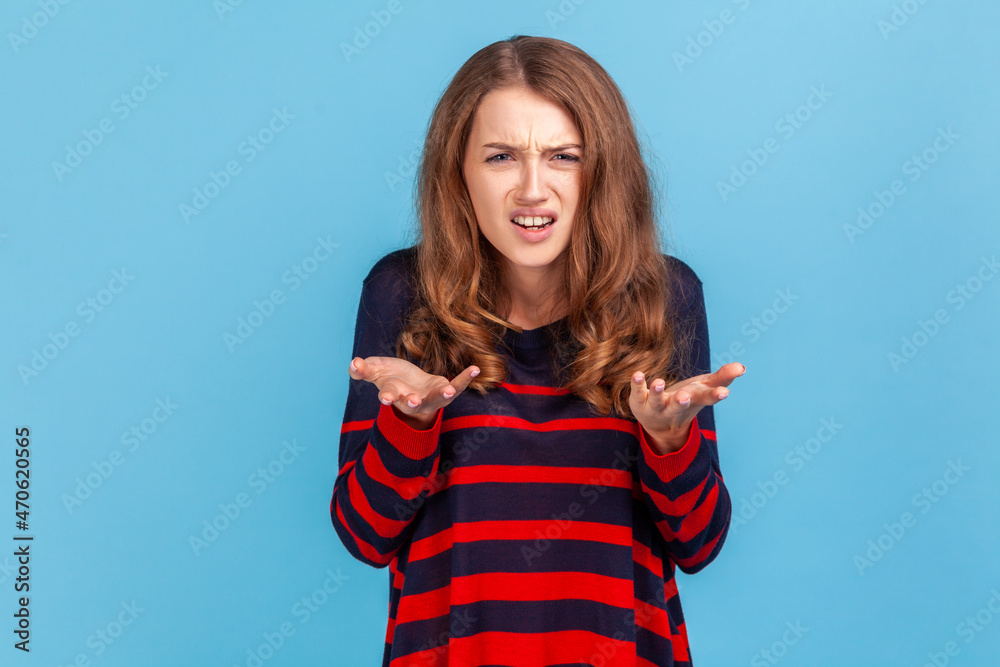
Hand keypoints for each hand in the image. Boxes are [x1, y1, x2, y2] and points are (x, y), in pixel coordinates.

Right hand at [349, 356, 479, 429]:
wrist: (411, 386)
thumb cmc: (391, 377)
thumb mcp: (375, 370)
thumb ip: (363, 369)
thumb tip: (353, 364)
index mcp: (394, 393)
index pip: (389, 396)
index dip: (386, 397)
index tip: (385, 398)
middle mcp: (412, 399)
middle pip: (412, 403)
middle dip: (412, 402)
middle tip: (412, 401)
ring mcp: (430, 397)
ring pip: (437, 399)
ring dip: (443, 394)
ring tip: (449, 389)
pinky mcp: (444, 390)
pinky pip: (457, 385)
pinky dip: (466, 379)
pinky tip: (475, 368)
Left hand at [629, 362, 745, 453]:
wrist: (660, 425)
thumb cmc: (687, 400)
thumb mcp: (704, 388)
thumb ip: (722, 377)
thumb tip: (742, 367)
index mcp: (694, 401)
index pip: (706, 398)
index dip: (715, 395)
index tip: (725, 392)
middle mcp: (675, 406)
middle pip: (679, 405)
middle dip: (681, 401)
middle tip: (684, 397)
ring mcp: (657, 406)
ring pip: (657, 401)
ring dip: (657, 392)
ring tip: (658, 382)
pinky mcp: (640, 401)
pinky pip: (637, 392)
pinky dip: (637, 384)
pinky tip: (637, 374)